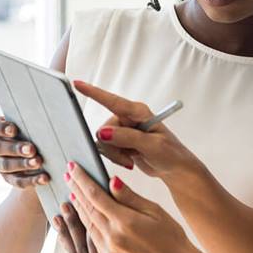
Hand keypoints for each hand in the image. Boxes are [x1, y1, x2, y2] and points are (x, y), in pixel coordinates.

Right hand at [0, 116, 48, 187]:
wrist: (40, 154)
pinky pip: (18, 181)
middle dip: (15, 148)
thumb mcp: (32, 126)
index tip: (13, 130)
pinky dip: (32, 180)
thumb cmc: (35, 131)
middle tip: (31, 149)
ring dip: (23, 164)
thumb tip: (45, 121)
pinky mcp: (10, 179)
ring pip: (6, 165)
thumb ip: (32, 123)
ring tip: (38, 162)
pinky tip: (44, 178)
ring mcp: (0, 164)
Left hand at [62, 162, 213, 252]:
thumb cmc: (172, 240)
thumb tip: (112, 180)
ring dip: (78, 206)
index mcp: (125, 222)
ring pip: (87, 224)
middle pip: (88, 208)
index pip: (96, 194)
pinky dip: (86, 224)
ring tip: (73, 192)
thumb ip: (130, 197)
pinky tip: (85, 216)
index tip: (73, 166)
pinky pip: (93, 239)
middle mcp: (113, 238)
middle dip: (76, 189)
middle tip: (68, 175)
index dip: (82, 179)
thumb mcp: (155, 211)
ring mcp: (109, 252)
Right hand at [73, 80, 200, 182]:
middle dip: (112, 145)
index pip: (112, 101)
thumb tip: (102, 132)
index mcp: (139, 112)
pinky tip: (129, 160)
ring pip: (103, 141)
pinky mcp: (122, 141)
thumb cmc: (171, 154)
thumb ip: (127, 137)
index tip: (77, 84)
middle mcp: (130, 118)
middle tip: (129, 155)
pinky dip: (115, 157)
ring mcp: (125, 130)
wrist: (175, 169)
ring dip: (114, 153)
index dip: (94, 92)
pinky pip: (107, 149)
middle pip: (104, 128)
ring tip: (131, 158)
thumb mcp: (151, 145)